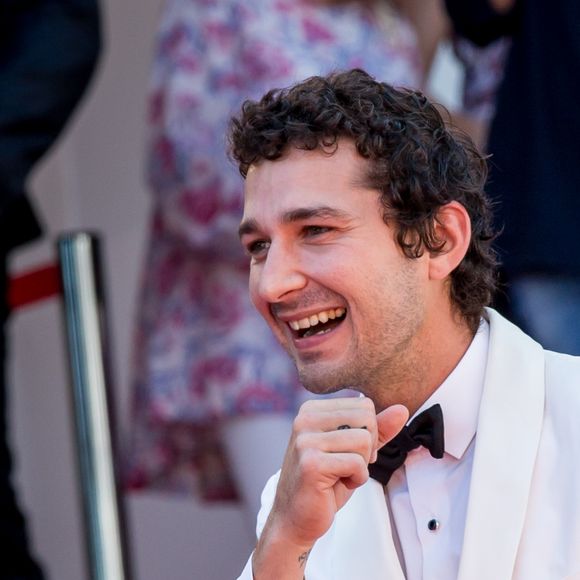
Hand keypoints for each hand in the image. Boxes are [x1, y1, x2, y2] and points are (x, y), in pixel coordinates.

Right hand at [262, 397, 408, 546]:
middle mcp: (305, 419)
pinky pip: (357, 463)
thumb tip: (401, 409)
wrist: (295, 517)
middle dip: (367, 447)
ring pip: (364, 440)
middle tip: (347, 465)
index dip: (368, 432)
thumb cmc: (325, 482)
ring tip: (340, 475)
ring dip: (361, 465)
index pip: (364, 405)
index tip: (348, 451)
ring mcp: (306, 440)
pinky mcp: (311, 463)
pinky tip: (337, 485)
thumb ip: (377, 429)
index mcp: (312, 409)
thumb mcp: (354, 450)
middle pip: (366, 418)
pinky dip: (357, 479)